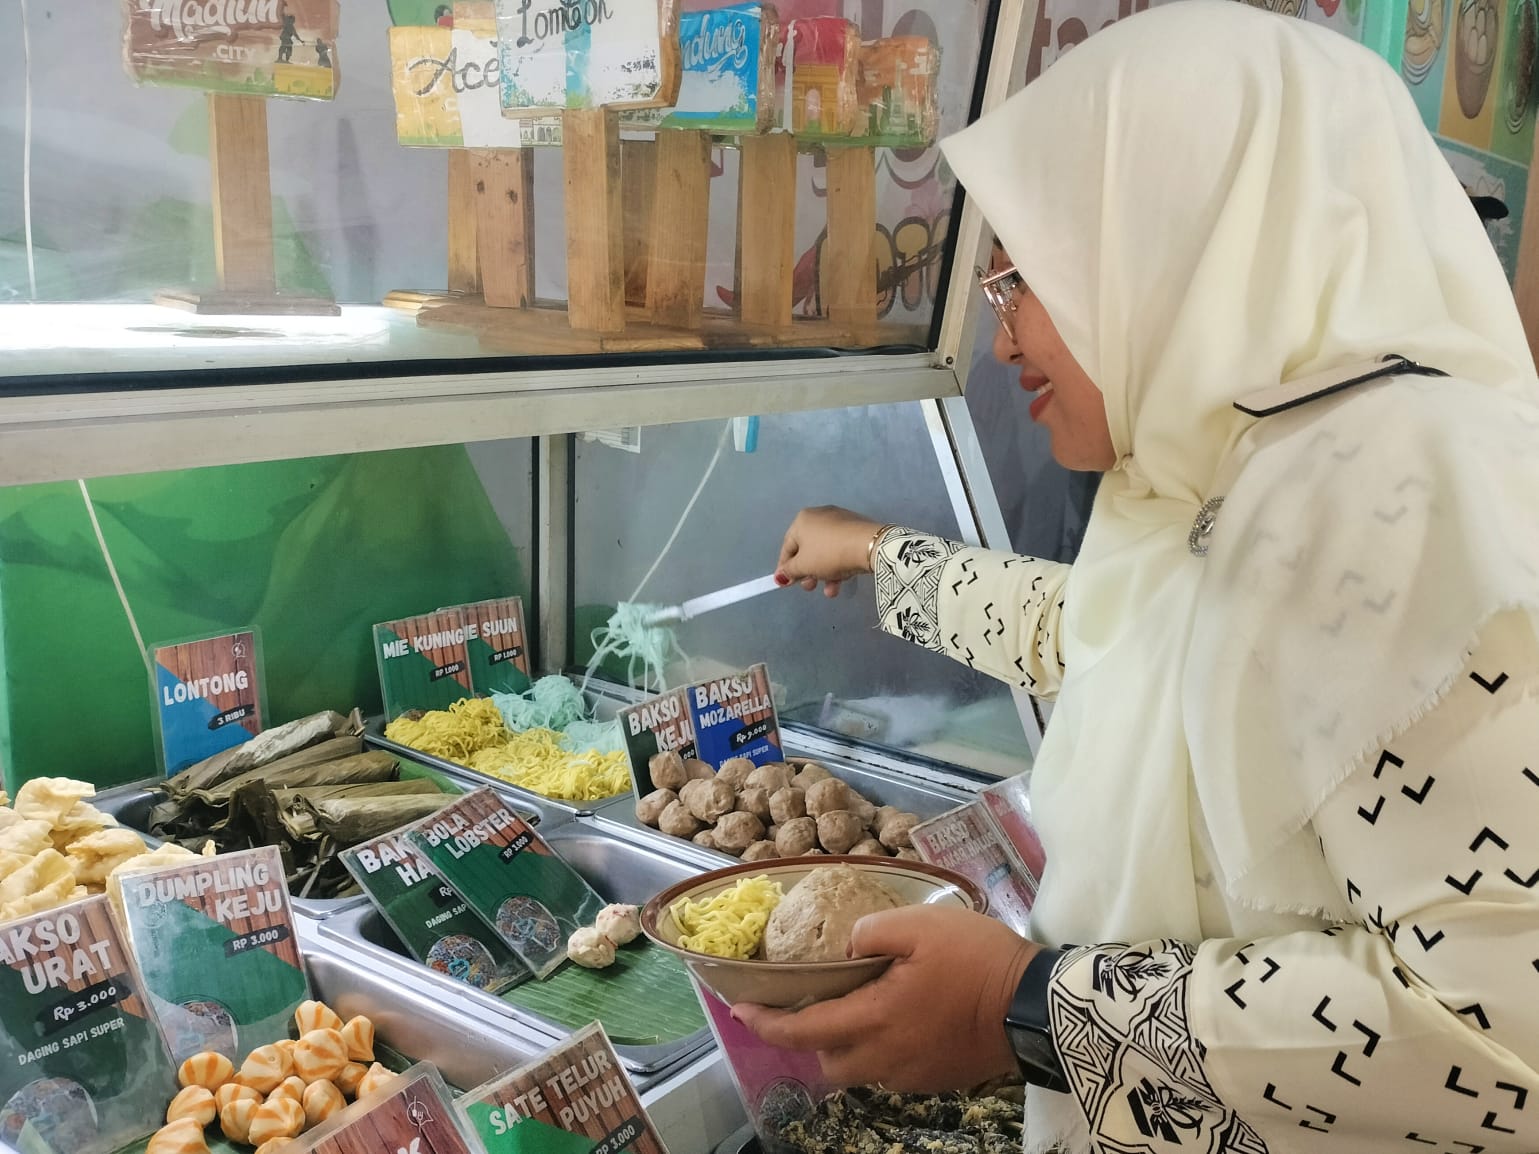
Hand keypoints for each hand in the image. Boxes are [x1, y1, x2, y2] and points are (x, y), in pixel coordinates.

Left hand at [733, 906, 1037, 1091]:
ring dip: (848, 1046)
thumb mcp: (921, 925)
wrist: (1035, 1007)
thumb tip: (845, 948)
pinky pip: (891, 1070)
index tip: (740, 1010)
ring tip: (859, 1008)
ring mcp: (912, 1075)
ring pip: (859, 1070)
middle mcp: (885, 1058)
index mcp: (873, 1020)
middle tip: (816, 1002)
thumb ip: (871, 932)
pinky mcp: (936, 1079)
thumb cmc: (977, 960)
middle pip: (828, 1061)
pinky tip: (899, 1019)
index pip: (802, 1031)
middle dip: (811, 1039)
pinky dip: (881, 1049)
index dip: (765, 1023)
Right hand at [775, 506, 885, 598]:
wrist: (868, 545)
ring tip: (830, 591)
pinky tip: (842, 582)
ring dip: (825, 574)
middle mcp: (819, 516)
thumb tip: (780, 577)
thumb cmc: (829, 554)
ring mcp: (840, 521)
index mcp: (802, 520)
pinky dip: (838, 565)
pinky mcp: (856, 529)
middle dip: (808, 572)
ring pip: (825, 552)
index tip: (785, 583)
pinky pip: (841, 549)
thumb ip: (789, 571)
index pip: (788, 546)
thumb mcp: (804, 566)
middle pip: (808, 549)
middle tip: (810, 587)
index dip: (785, 567)